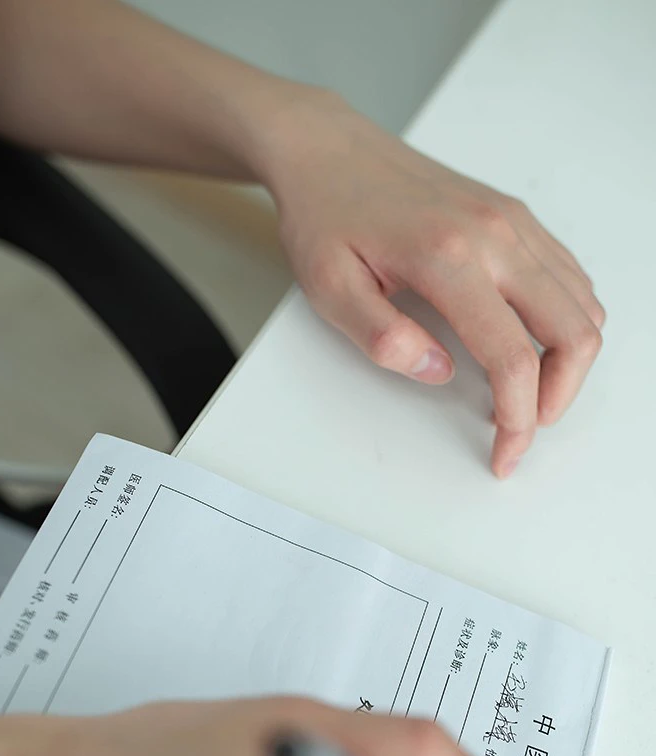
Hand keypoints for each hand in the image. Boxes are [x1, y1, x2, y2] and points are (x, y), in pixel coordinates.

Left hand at [265, 93, 604, 478]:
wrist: (328, 150)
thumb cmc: (325, 216)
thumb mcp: (330, 288)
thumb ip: (383, 338)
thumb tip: (438, 372)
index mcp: (448, 257)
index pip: (512, 358)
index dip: (518, 420)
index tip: (506, 452)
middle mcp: (495, 234)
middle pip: (573, 332)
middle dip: (559, 396)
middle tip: (526, 426)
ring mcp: (511, 220)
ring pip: (583, 304)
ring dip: (570, 360)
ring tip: (529, 392)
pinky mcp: (514, 215)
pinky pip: (569, 275)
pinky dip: (568, 319)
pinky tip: (535, 342)